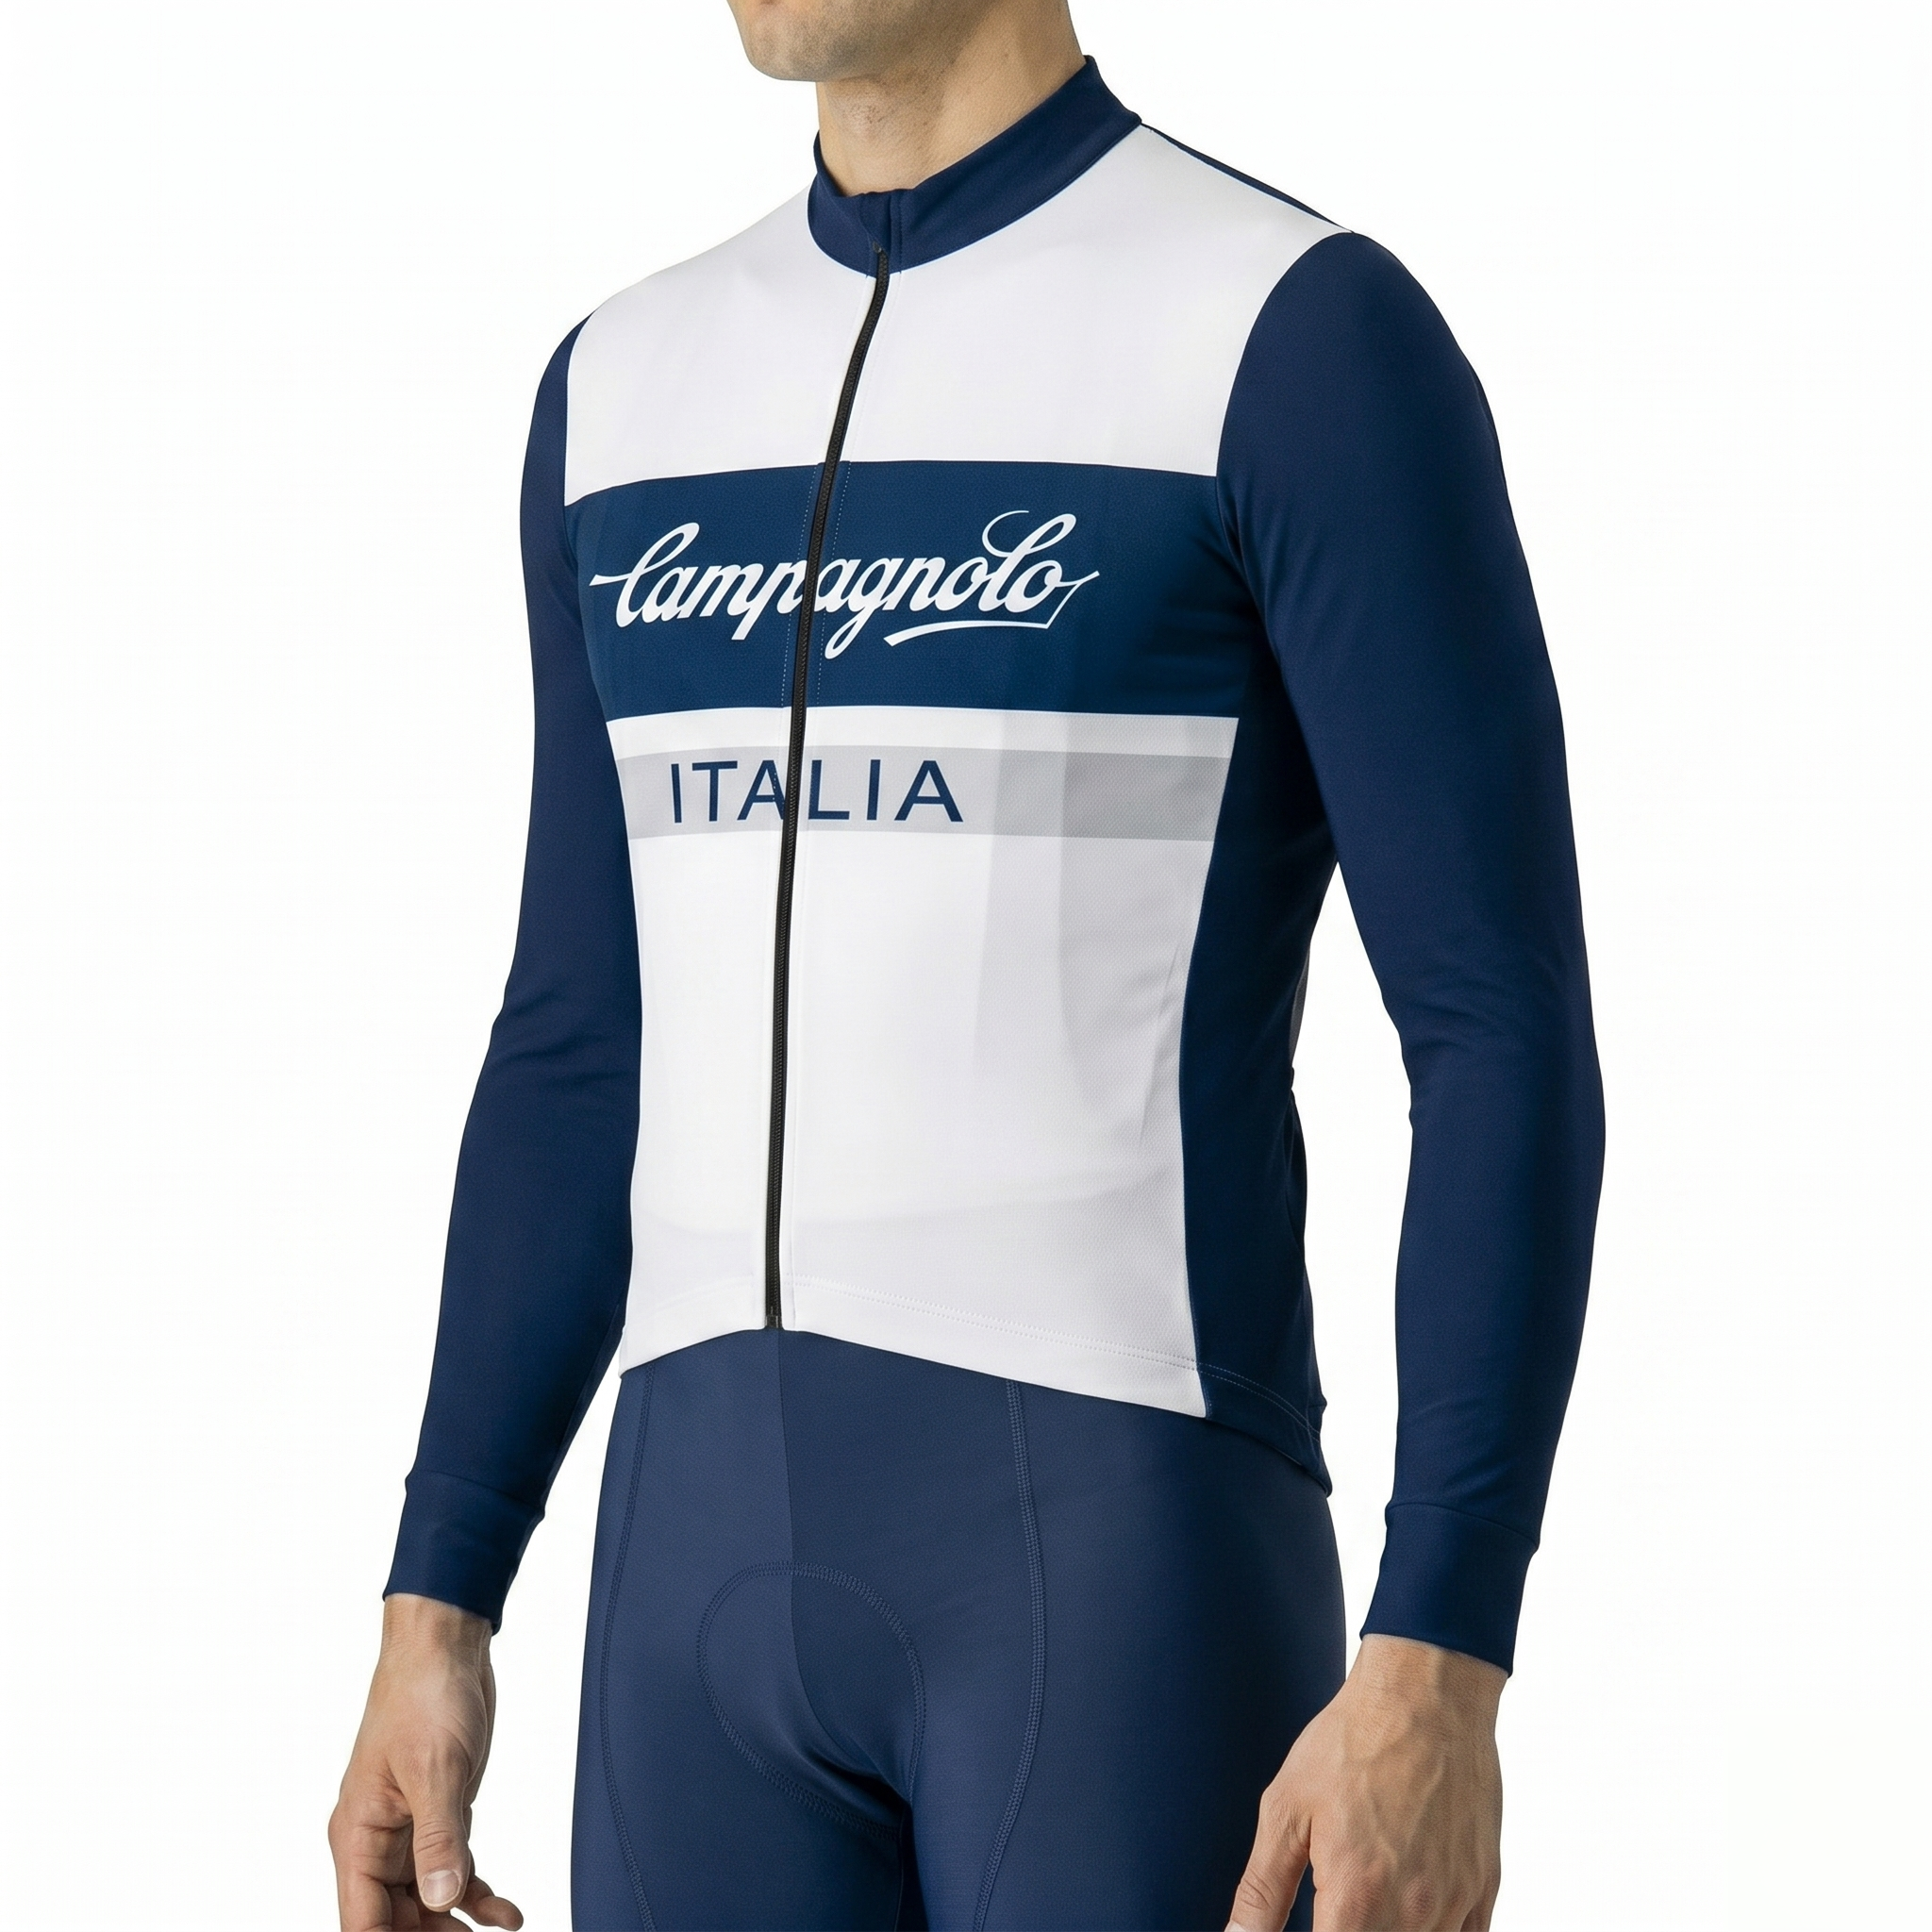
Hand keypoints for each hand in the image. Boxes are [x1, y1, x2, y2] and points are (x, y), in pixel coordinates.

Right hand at [329, 1593, 523, 1930]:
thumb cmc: (424, 1695)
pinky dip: (476, 1893)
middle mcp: (376, 1840)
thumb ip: (438, 1839)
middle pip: (395, 1919)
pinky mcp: (439, 1813)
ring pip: (426, 1899)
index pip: (363, 1921)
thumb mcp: (436, 1769)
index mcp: (357, 1835)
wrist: (446, 1646)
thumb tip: (442, 1901)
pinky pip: (452, 1868)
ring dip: (458, 1922)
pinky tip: (505, 1914)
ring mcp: (408, 1828)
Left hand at [1228, 1634, 1505, 1931]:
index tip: (1312, 1916)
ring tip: (1367, 1889)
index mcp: (1357, 1896)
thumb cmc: (1353, 1740)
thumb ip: (1261, 1890)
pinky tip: (1406, 1903)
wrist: (1425, 1692)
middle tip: (1332, 1902)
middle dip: (1347, 1928)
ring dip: (1389, 1929)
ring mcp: (1455, 1902)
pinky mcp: (1483, 1888)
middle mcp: (1414, 1911)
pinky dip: (1432, 1930)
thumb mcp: (1286, 1809)